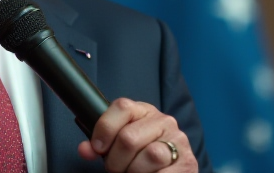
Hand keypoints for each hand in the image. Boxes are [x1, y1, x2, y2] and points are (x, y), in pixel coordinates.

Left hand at [77, 98, 197, 171]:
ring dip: (133, 172)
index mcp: (143, 111)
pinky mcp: (187, 162)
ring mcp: (178, 140)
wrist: (171, 170)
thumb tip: (85, 149)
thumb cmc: (140, 157)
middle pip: (129, 137)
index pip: (122, 107)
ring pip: (149, 155)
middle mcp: (163, 121)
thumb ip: (101, 145)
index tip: (98, 148)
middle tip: (116, 169)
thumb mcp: (120, 145)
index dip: (105, 128)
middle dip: (116, 161)